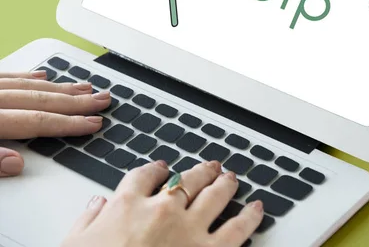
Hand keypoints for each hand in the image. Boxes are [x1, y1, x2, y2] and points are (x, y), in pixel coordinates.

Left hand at [0, 71, 111, 176]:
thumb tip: (16, 163)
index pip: (37, 122)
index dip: (68, 123)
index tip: (93, 123)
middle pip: (40, 100)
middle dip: (76, 101)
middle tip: (101, 100)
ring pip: (28, 86)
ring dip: (59, 88)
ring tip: (84, 88)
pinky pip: (7, 76)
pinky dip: (27, 77)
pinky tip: (43, 76)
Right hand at [62, 160, 263, 246]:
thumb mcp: (74, 245)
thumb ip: (87, 221)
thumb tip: (97, 204)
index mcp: (127, 205)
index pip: (145, 176)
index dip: (156, 169)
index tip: (162, 168)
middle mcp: (162, 210)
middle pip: (187, 179)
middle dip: (201, 171)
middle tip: (210, 167)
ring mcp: (189, 229)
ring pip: (215, 194)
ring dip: (225, 183)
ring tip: (231, 177)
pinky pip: (237, 229)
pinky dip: (250, 216)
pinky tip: (257, 208)